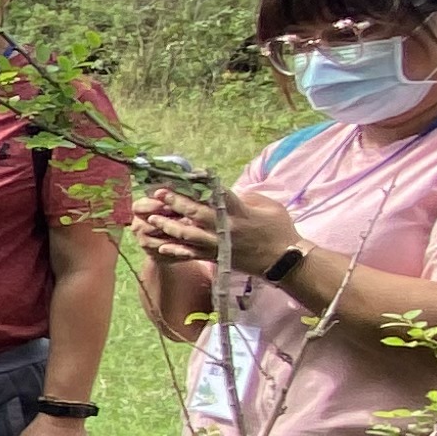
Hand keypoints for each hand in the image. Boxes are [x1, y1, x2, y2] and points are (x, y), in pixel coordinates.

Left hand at [136, 181, 296, 276]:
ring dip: (169, 227)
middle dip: (176, 203)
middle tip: (159, 193)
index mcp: (241, 213)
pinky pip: (193, 255)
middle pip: (197, 214)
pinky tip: (161, 247)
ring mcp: (220, 244)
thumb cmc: (279, 230)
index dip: (201, 184)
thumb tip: (225, 191)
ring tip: (152, 219)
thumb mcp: (269, 206)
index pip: (219, 194)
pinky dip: (176, 251)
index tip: (188, 175)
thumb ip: (246, 197)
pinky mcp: (217, 258)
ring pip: (190, 236)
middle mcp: (227, 228)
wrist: (284, 261)